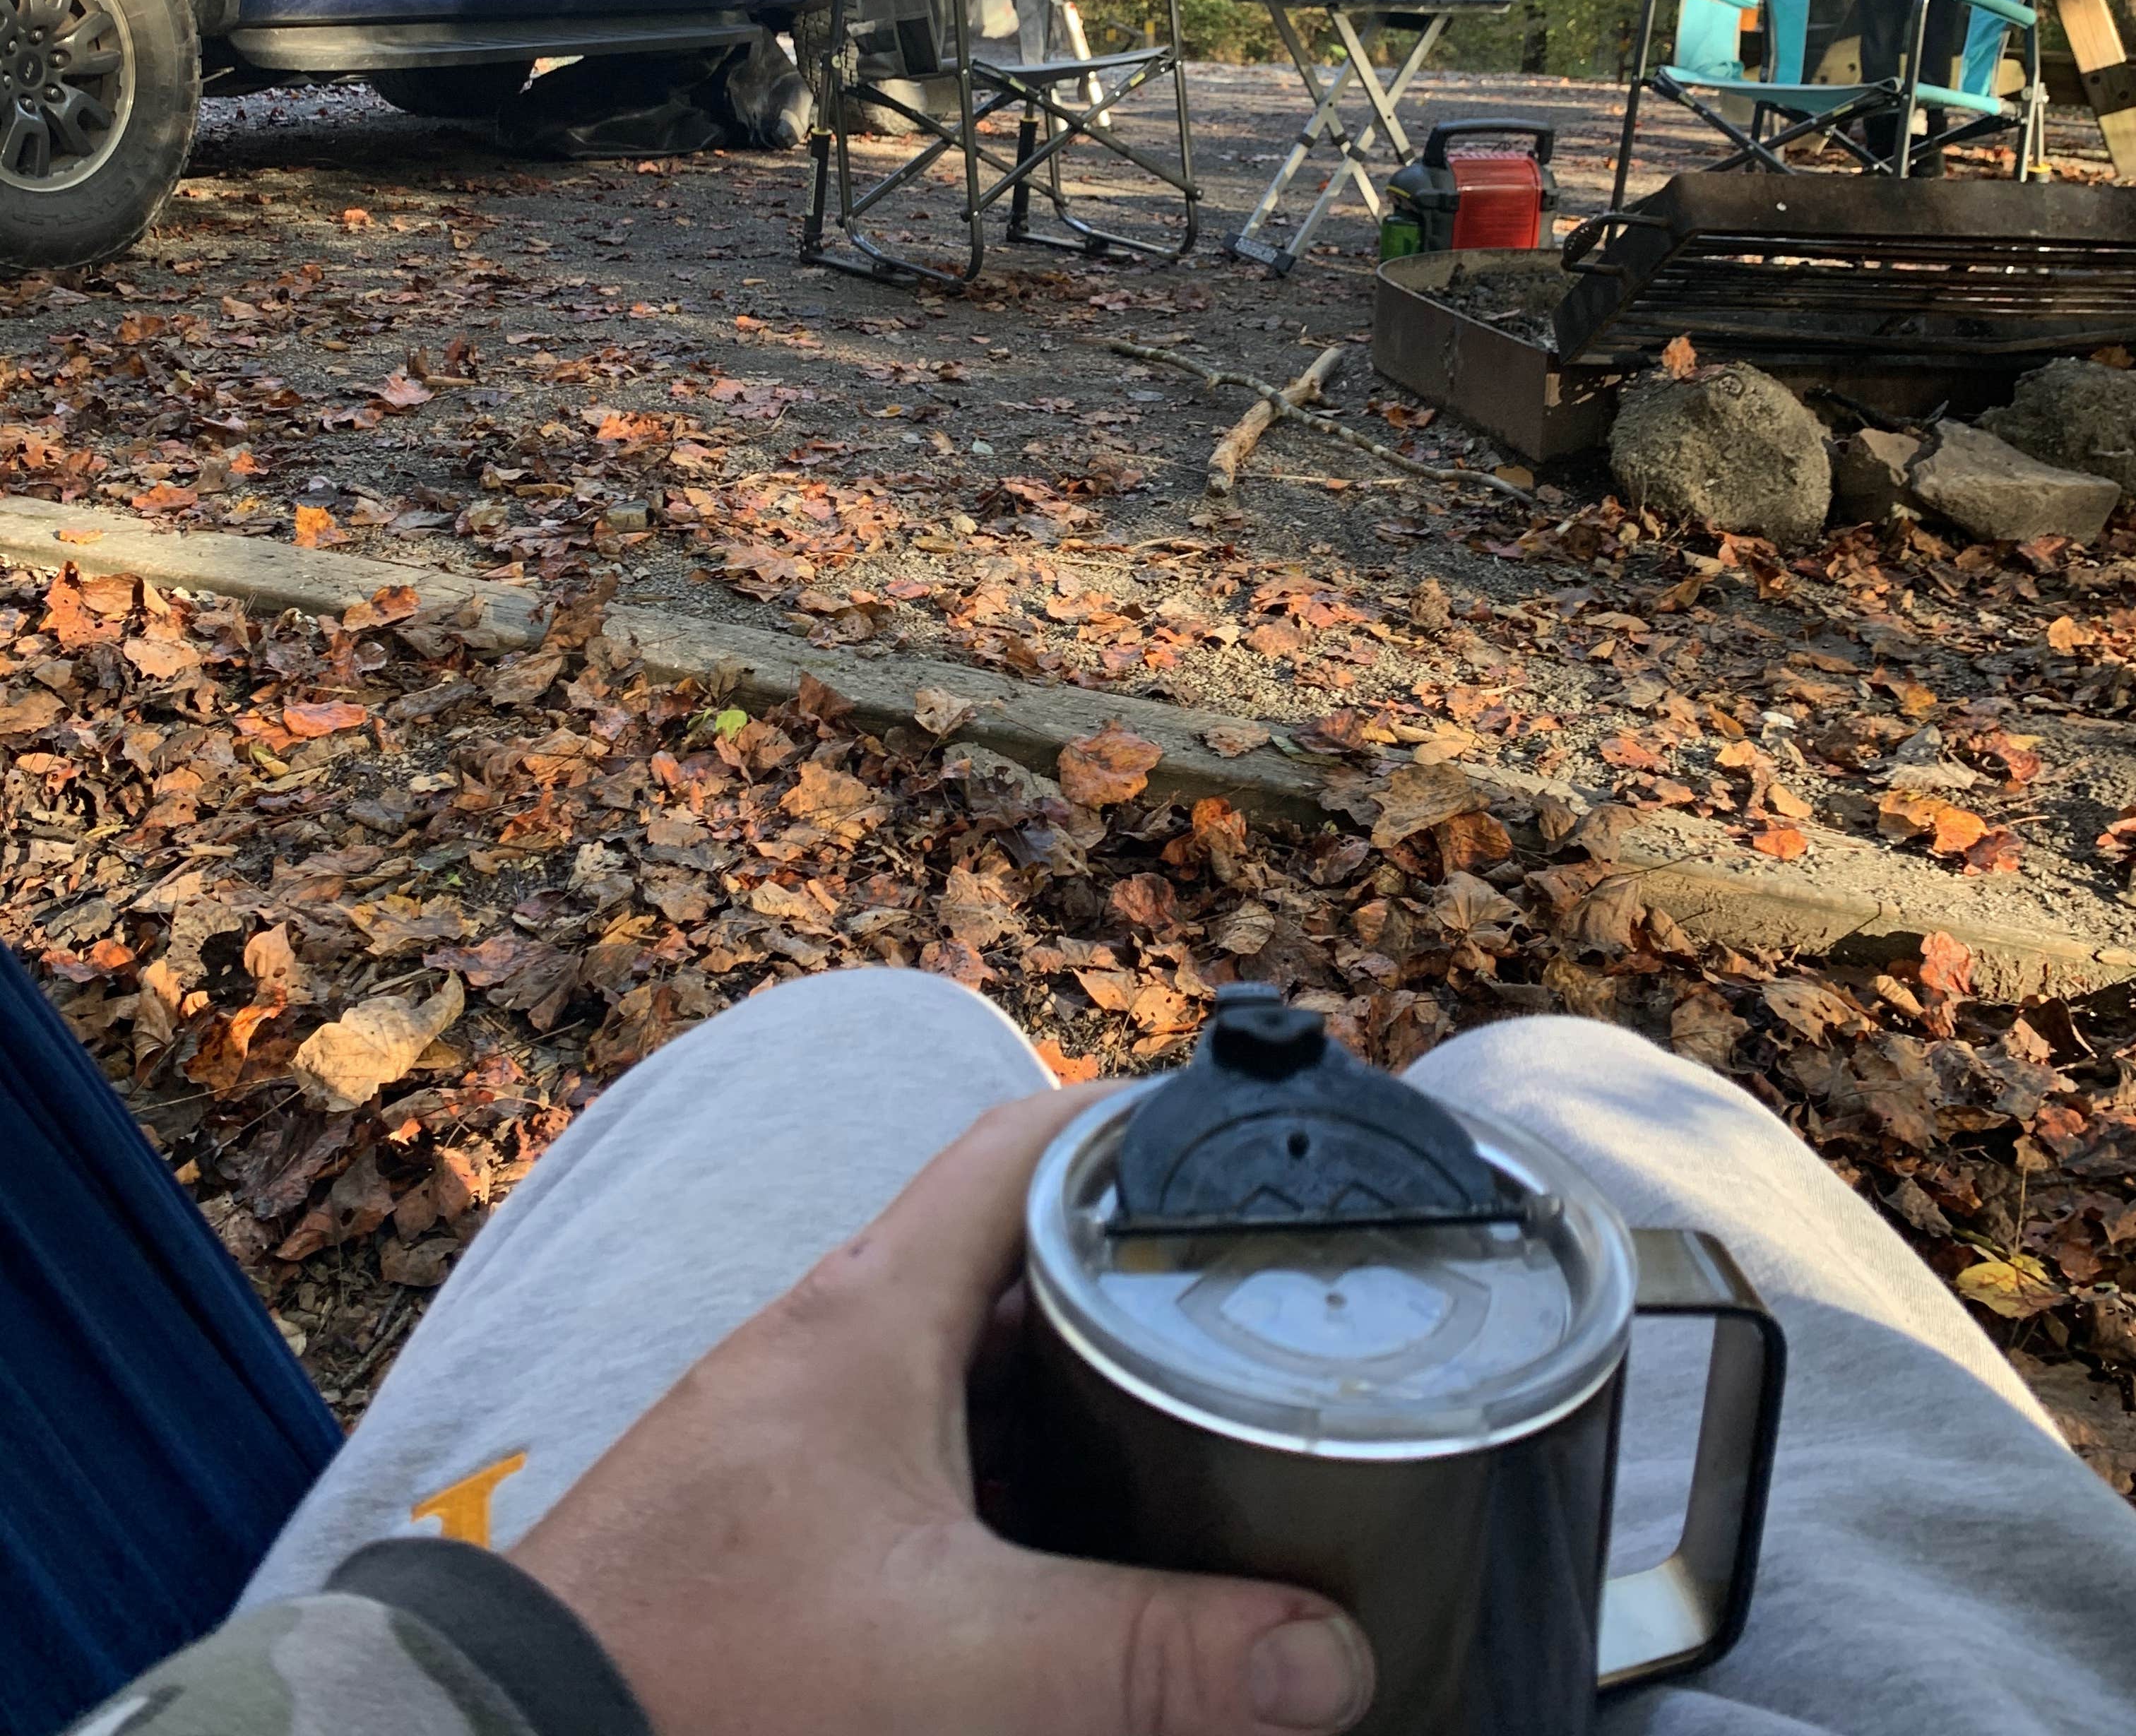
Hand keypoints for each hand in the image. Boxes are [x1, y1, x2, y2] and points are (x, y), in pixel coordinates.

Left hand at [510, 1086, 1374, 1735]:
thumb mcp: (958, 1659)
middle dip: (1134, 1282)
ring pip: (971, 1361)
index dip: (1140, 1124)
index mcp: (875, 1308)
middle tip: (1255, 1320)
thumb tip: (1334, 1657)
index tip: (1248, 1152)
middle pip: (1014, 1255)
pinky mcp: (777, 1508)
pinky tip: (1065, 1542)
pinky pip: (924, 1448)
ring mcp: (799, 1423)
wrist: (520, 1733)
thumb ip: (1151, 1659)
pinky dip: (1009, 1469)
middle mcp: (834, 1337)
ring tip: (1192, 1426)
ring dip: (1073, 1384)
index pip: (1025, 1144)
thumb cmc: (716, 1665)